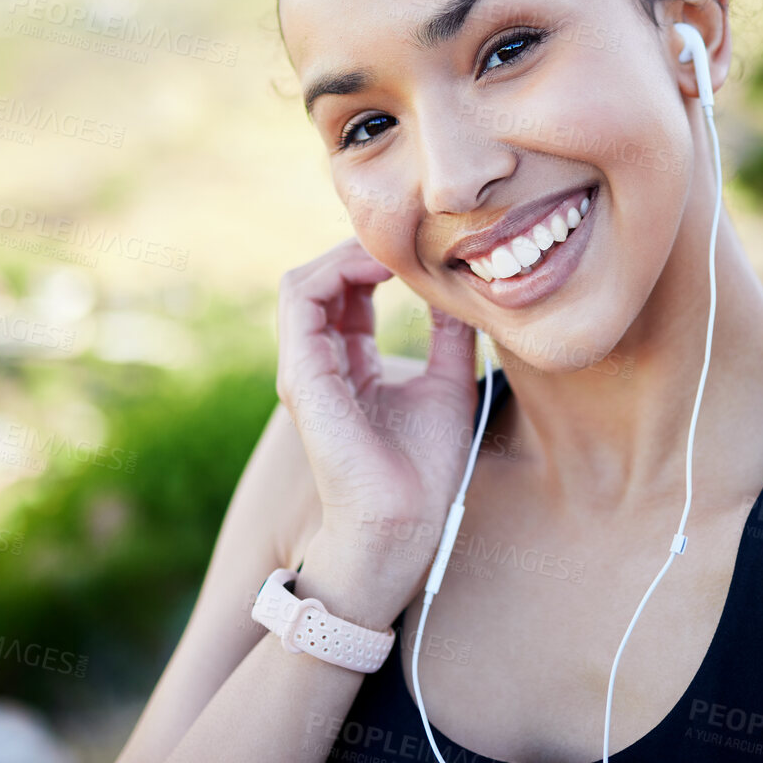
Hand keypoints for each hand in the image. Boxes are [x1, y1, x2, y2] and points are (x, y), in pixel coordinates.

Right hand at [275, 237, 480, 603]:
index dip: (376, 263)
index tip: (421, 249)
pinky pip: (300, 299)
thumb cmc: (426, 472)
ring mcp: (304, 369)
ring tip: (394, 250)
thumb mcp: (449, 385)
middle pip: (321, 282)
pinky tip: (382, 269)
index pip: (347, 295)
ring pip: (303, 282)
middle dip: (359, 250)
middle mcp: (319, 365)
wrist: (405, 526)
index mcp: (349, 367)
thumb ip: (449, 338)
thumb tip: (461, 293)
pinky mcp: (302, 375)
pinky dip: (336, 271)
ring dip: (346, 254)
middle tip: (407, 237)